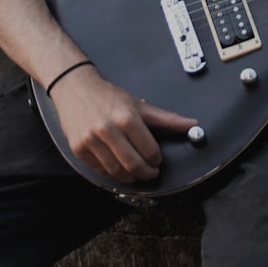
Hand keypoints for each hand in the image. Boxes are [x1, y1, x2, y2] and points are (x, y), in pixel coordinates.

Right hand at [52, 67, 196, 183]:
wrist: (74, 88)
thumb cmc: (109, 96)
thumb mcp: (139, 104)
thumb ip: (167, 119)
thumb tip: (193, 124)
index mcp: (127, 118)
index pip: (149, 151)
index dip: (156, 160)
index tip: (157, 161)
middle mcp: (108, 130)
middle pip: (133, 165)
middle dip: (146, 174)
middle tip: (150, 173)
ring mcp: (91, 140)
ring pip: (116, 172)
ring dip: (130, 178)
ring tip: (135, 173)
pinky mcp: (78, 149)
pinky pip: (99, 170)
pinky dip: (111, 173)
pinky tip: (117, 167)